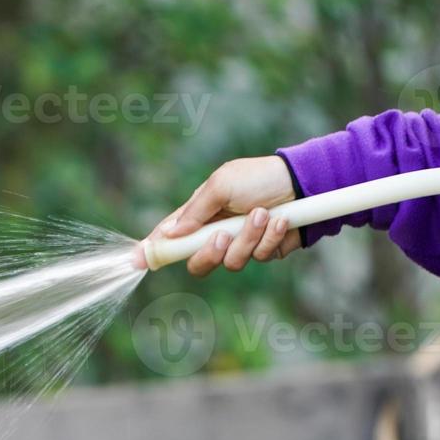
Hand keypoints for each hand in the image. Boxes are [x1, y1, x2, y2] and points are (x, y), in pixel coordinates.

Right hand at [147, 155, 301, 275]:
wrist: (302, 183)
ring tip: (262, 214)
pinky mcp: (263, 251)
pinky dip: (269, 239)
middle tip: (222, 235)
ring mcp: (240, 244)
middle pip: (198, 263)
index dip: (153, 249)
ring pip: (232, 263)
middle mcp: (216, 232)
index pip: (169, 236)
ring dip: (248, 238)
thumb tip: (169, 234)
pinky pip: (259, 258)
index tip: (136, 260)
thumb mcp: (221, 185)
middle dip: (210, 253)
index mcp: (200, 214)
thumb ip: (195, 211)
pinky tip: (280, 220)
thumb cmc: (258, 177)